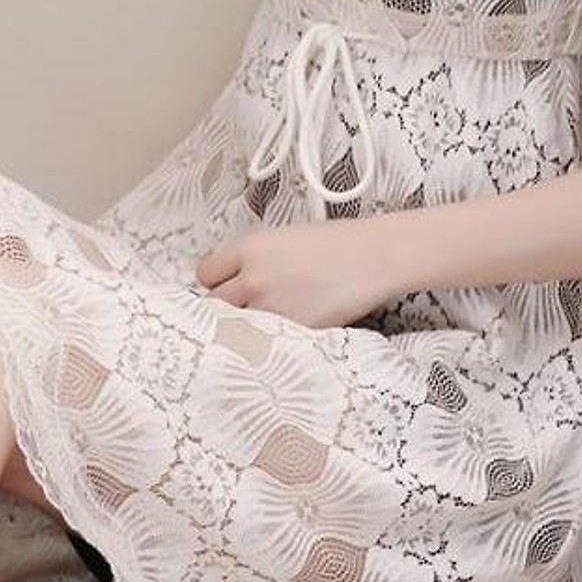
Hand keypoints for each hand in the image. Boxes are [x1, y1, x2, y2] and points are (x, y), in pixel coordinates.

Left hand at [193, 216, 400, 330]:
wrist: (375, 258)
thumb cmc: (338, 245)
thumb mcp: (284, 239)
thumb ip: (254, 258)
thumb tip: (236, 279)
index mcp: (250, 248)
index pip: (206, 273)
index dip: (217, 281)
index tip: (226, 287)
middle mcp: (254, 279)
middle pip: (213, 304)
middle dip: (225, 307)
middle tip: (243, 307)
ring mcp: (271, 308)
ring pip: (235, 328)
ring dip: (245, 327)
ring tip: (265, 321)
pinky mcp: (292, 332)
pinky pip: (265, 341)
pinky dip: (270, 340)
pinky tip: (284, 332)